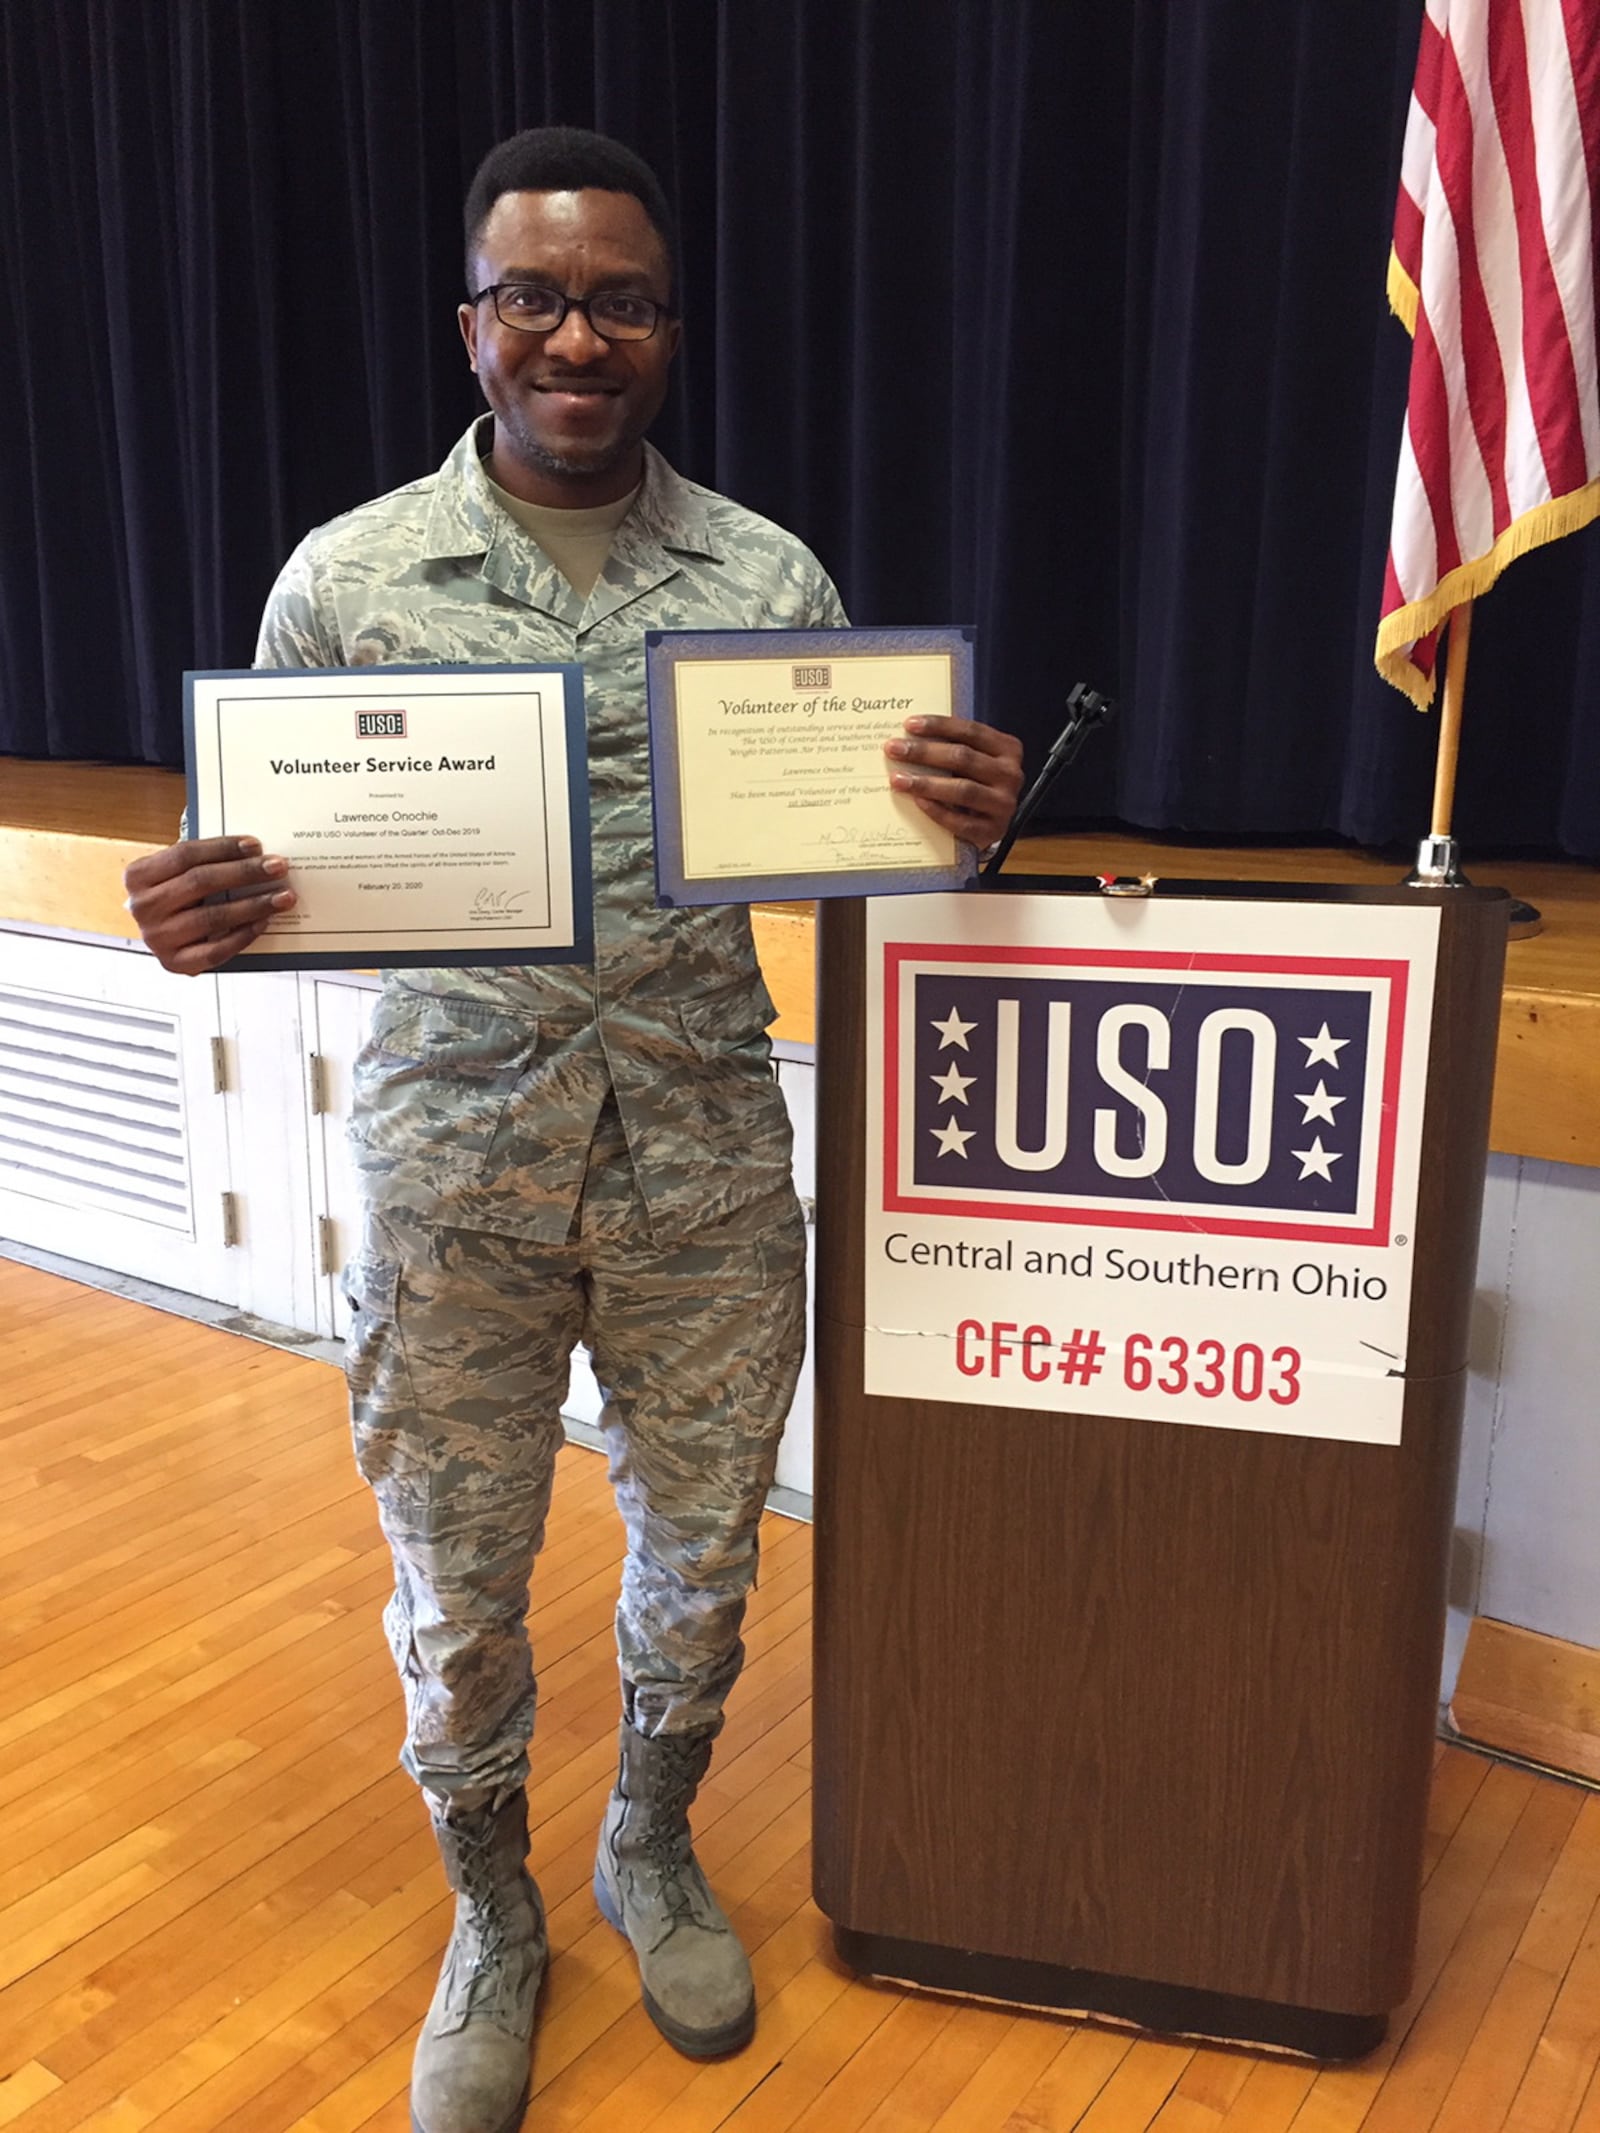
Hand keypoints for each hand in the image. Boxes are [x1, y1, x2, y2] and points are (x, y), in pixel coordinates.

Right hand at [123, 836, 295, 974]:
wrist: (160, 934)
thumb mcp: (177, 874)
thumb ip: (204, 862)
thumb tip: (254, 853)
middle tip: (278, 867)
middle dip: (244, 873)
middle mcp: (142, 907)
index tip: (255, 845)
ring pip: (211, 917)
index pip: (185, 855)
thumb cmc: (176, 896)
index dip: (223, 848)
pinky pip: (216, 950)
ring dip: (253, 905)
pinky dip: (243, 935)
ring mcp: (157, 938)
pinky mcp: (174, 963)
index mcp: (138, 876)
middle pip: (200, 882)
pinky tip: (264, 922)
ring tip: (283, 897)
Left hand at [884, 716, 1023, 850]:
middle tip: (894, 749)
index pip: (971, 731)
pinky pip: (960, 821)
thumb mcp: (973, 763)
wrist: (992, 826)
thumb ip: (953, 748)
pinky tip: (917, 802)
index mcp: (1008, 750)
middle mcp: (1010, 775)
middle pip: (963, 758)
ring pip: (962, 789)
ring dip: (926, 783)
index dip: (939, 726)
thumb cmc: (977, 785)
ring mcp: (1003, 805)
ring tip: (897, 779)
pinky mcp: (992, 831)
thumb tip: (909, 738)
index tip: (909, 724)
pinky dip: (936, 810)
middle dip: (924, 752)